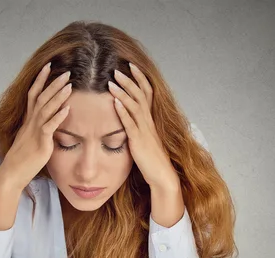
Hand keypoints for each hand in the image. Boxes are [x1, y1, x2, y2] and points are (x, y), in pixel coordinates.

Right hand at [0, 63, 71, 191]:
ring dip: (58, 96)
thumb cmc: (22, 160)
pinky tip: (67, 109)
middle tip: (66, 72)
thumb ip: (39, 131)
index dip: (40, 80)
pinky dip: (58, 117)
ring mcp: (34, 132)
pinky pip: (49, 127)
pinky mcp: (40, 143)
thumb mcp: (30, 141)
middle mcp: (30, 123)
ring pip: (46, 109)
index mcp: (28, 121)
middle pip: (41, 97)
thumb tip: (48, 126)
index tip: (48, 66)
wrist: (11, 174)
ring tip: (69, 85)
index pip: (33, 95)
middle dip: (53, 83)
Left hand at [108, 63, 178, 189]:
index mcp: (150, 120)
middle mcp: (149, 122)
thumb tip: (128, 118)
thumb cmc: (152, 159)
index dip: (140, 78)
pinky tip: (115, 103)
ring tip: (112, 81)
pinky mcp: (139, 141)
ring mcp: (144, 131)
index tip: (131, 65)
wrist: (162, 175)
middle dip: (129, 80)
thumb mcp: (144, 139)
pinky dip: (123, 112)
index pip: (147, 93)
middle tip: (117, 68)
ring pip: (135, 106)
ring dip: (123, 92)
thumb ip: (138, 127)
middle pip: (141, 95)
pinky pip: (131, 124)